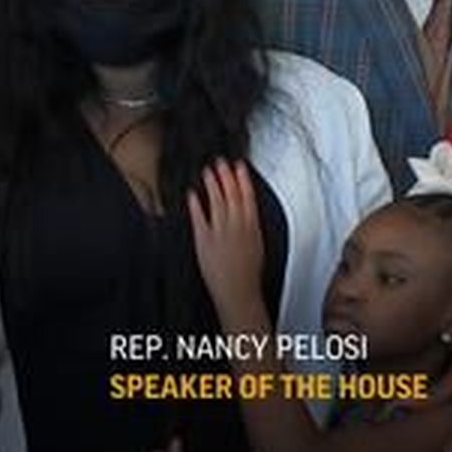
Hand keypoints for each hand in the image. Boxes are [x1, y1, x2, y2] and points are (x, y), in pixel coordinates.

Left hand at [187, 159, 263, 315]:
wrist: (238, 290)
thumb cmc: (249, 272)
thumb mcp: (258, 244)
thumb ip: (250, 226)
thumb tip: (247, 213)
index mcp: (251, 226)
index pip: (247, 196)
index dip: (243, 179)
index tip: (240, 166)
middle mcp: (236, 225)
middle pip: (231, 195)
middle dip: (227, 176)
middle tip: (221, 161)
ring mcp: (219, 231)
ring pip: (217, 202)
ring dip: (212, 185)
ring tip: (208, 171)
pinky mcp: (204, 240)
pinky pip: (199, 218)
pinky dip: (195, 206)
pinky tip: (193, 195)